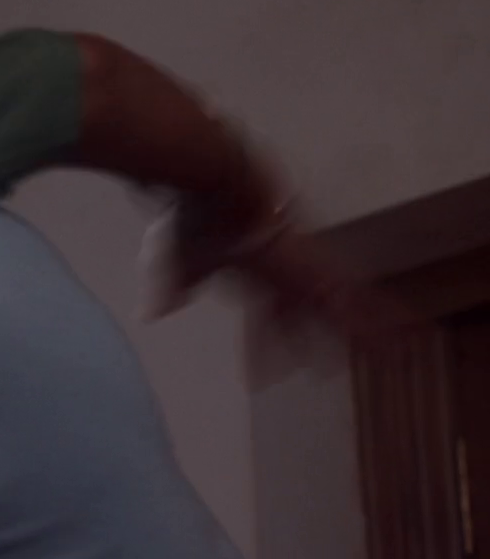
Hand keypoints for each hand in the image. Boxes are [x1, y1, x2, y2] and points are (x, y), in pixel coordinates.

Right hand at [142, 194, 421, 385]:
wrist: (219, 178)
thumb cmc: (196, 214)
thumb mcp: (181, 259)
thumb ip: (176, 287)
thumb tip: (157, 314)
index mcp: (253, 276)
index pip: (261, 321)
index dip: (263, 349)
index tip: (262, 380)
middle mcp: (283, 274)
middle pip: (307, 318)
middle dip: (316, 346)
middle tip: (328, 372)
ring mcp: (303, 269)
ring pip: (338, 311)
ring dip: (362, 335)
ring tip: (391, 356)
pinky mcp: (316, 262)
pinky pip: (354, 297)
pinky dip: (376, 315)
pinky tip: (401, 330)